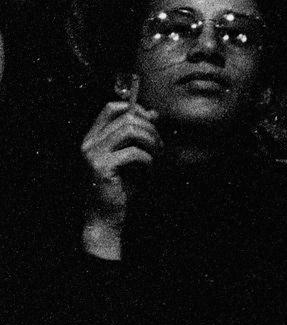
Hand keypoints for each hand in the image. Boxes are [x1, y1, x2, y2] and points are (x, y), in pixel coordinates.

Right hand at [82, 97, 160, 244]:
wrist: (105, 216)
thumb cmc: (120, 186)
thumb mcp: (130, 156)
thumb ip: (137, 135)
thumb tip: (154, 113)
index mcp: (93, 138)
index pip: (111, 107)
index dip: (135, 108)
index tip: (152, 121)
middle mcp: (89, 143)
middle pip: (126, 117)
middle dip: (151, 128)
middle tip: (160, 146)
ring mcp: (93, 154)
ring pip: (130, 130)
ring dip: (151, 141)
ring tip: (157, 155)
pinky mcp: (102, 167)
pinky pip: (133, 152)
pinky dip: (148, 159)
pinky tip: (149, 169)